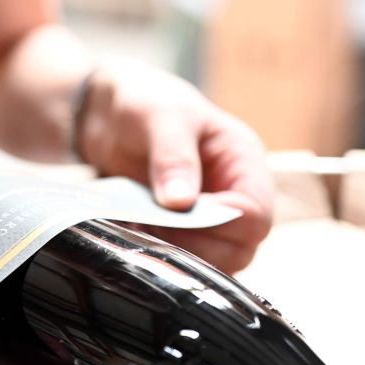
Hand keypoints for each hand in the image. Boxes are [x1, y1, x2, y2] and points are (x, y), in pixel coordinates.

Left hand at [74, 59, 273, 272]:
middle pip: (241, 248)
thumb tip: (181, 203)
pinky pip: (188, 262)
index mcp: (243, 160)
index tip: (180, 211)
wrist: (107, 114)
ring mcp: (211, 218)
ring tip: (143, 229)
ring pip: (216, 263)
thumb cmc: (144, 101)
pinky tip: (139, 236)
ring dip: (179, 255)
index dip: (224, 222)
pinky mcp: (186, 233)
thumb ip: (173, 156)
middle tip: (155, 224)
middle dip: (198, 244)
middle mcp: (234, 193)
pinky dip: (165, 259)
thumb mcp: (160, 116)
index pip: (257, 213)